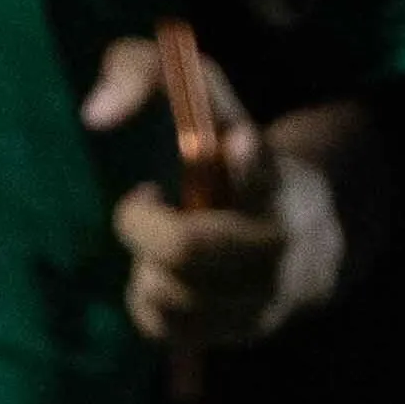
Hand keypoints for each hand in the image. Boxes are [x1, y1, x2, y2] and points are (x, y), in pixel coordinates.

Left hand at [83, 38, 337, 351]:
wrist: (309, 237)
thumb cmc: (229, 154)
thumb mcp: (204, 99)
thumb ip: (144, 72)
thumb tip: (95, 115)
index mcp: (274, 175)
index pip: (264, 172)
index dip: (249, 163)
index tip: (235, 144)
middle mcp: (280, 238)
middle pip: (185, 249)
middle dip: (141, 227)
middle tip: (141, 202)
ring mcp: (267, 292)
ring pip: (170, 294)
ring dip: (146, 267)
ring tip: (158, 243)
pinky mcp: (250, 331)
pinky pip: (169, 329)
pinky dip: (149, 302)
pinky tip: (163, 277)